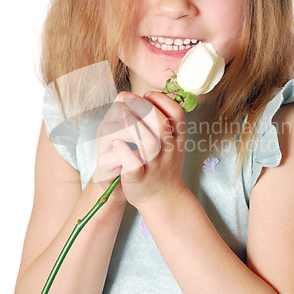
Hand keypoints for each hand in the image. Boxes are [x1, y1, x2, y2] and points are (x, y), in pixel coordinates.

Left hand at [100, 91, 185, 208]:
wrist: (163, 199)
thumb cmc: (163, 165)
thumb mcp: (172, 142)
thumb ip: (162, 120)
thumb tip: (138, 96)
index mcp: (177, 139)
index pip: (176, 112)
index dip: (161, 99)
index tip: (146, 94)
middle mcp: (169, 151)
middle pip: (161, 123)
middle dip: (142, 107)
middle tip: (127, 101)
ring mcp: (154, 165)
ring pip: (148, 143)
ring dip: (132, 126)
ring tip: (119, 117)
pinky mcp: (139, 178)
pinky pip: (133, 164)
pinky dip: (124, 152)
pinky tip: (117, 142)